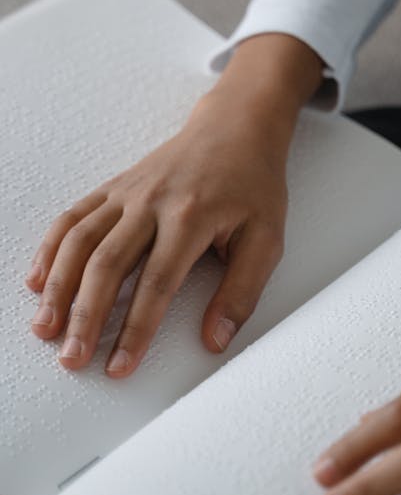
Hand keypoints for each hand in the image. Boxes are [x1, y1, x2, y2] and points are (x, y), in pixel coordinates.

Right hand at [26, 35, 322, 376]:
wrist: (236, 127)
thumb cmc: (253, 185)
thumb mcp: (267, 238)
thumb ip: (242, 291)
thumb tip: (214, 340)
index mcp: (191, 217)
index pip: (157, 284)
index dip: (135, 329)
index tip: (120, 366)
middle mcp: (151, 203)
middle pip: (108, 266)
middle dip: (86, 318)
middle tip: (72, 359)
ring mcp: (127, 193)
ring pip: (80, 242)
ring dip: (59, 288)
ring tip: (46, 329)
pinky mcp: (114, 187)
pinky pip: (73, 218)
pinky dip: (51, 250)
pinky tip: (38, 282)